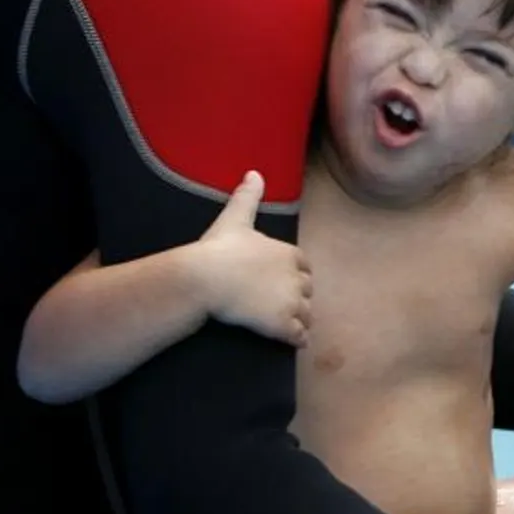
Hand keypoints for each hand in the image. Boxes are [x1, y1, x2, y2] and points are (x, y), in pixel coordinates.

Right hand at [189, 170, 312, 346]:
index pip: (303, 266)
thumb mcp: (235, 218)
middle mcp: (296, 278)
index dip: (294, 274)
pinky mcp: (283, 325)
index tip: (282, 280)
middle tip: (284, 305)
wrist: (207, 279)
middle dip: (298, 297)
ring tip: (290, 326)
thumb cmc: (219, 249)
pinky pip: (300, 336)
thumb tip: (254, 172)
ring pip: (306, 314)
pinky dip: (297, 339)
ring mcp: (291, 302)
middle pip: (306, 290)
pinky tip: (291, 341)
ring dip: (300, 319)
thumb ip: (247, 196)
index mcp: (288, 253)